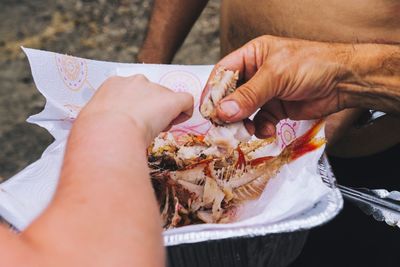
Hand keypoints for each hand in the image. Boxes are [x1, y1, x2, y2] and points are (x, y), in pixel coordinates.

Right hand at [81, 74, 193, 143]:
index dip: (133, 109)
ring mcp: (155, 88)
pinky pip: (186, 101)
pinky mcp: (172, 99)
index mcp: (114, 83)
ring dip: (163, 114)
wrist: (109, 131)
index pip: (131, 93)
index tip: (129, 123)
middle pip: (150, 95)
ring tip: (152, 131)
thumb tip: (100, 129)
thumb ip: (102, 117)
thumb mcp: (92, 118)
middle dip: (149, 110)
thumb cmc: (94, 131)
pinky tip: (175, 124)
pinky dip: (184, 113)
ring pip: (166, 100)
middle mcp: (136, 81)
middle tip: (142, 129)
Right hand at [202, 35, 352, 137]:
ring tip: (246, 131)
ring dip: (243, 123)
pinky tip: (268, 130)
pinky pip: (260, 121)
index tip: (207, 110)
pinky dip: (261, 128)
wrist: (344, 82)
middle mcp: (256, 73)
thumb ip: (248, 95)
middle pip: (231, 94)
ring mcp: (266, 93)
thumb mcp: (276, 76)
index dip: (213, 90)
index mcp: (252, 55)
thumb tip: (222, 112)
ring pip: (243, 111)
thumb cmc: (312, 65)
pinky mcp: (276, 109)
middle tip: (223, 127)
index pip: (224, 72)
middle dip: (227, 111)